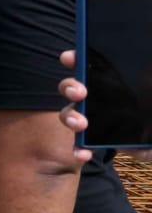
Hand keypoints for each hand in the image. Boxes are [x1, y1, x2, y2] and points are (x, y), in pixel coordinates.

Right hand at [58, 49, 151, 163]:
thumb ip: (149, 82)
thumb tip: (150, 72)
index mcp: (119, 81)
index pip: (93, 65)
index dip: (77, 59)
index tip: (69, 58)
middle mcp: (103, 98)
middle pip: (74, 88)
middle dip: (69, 87)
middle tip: (80, 93)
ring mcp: (100, 120)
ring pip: (72, 114)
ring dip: (69, 117)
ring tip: (80, 124)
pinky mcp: (101, 143)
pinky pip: (82, 145)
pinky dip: (79, 149)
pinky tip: (84, 154)